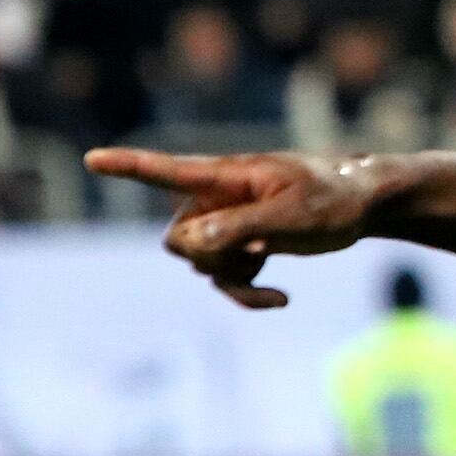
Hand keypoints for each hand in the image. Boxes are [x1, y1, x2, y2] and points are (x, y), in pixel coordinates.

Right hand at [84, 147, 384, 308]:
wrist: (363, 207)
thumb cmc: (331, 201)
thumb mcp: (290, 217)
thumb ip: (239, 227)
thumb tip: (189, 244)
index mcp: (226, 177)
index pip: (167, 170)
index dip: (129, 167)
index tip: (92, 159)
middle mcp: (218, 198)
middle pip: (178, 239)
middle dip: (207, 257)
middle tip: (254, 249)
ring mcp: (229, 222)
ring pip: (199, 263)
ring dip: (231, 276)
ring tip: (272, 260)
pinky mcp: (243, 243)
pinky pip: (222, 278)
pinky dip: (245, 291)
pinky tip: (279, 297)